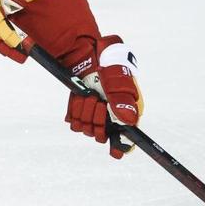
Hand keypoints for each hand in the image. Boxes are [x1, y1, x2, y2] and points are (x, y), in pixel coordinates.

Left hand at [65, 35, 143, 157]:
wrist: (89, 55)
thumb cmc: (110, 67)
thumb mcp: (119, 82)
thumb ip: (124, 101)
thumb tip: (130, 122)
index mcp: (128, 114)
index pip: (126, 142)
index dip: (120, 147)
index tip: (114, 150)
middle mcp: (112, 118)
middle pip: (102, 136)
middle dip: (98, 120)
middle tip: (97, 101)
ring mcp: (95, 115)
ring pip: (87, 129)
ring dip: (86, 112)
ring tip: (89, 95)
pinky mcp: (80, 111)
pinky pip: (75, 122)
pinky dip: (75, 110)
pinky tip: (80, 97)